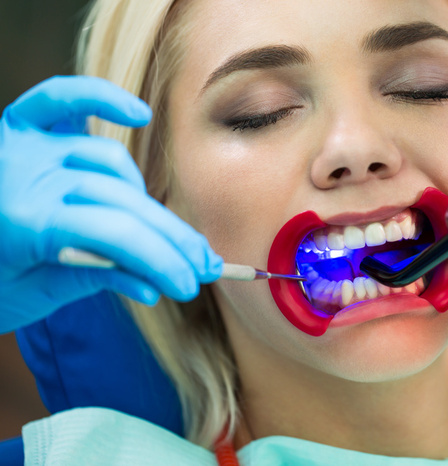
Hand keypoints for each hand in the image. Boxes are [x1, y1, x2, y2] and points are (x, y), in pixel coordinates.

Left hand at [0, 76, 222, 333]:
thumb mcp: (37, 296)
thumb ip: (96, 277)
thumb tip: (155, 283)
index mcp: (24, 223)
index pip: (115, 235)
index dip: (159, 260)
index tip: (188, 285)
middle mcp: (25, 175)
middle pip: (123, 202)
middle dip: (168, 238)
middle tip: (201, 265)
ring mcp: (24, 147)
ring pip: (110, 162)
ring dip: (146, 200)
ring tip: (163, 231)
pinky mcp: (18, 129)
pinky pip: (62, 101)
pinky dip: (99, 99)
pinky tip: (136, 115)